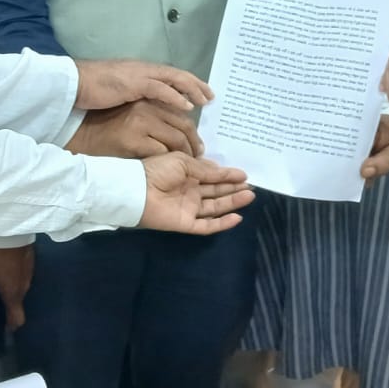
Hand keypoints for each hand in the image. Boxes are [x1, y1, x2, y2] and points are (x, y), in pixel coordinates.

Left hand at [0, 244, 33, 329]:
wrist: (10, 231)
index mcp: (13, 294)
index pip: (17, 317)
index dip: (11, 324)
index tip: (6, 327)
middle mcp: (24, 286)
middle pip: (18, 300)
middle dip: (8, 302)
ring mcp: (30, 272)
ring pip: (21, 285)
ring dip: (12, 285)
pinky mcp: (31, 259)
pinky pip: (22, 272)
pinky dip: (15, 273)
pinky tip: (5, 265)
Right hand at [67, 99, 203, 158]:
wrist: (79, 130)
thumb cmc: (104, 121)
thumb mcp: (132, 109)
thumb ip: (153, 112)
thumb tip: (177, 124)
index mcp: (148, 95)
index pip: (181, 110)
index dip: (193, 127)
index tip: (199, 140)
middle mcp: (147, 105)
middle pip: (183, 124)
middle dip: (195, 142)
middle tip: (200, 154)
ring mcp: (140, 121)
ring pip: (176, 137)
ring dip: (187, 152)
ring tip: (192, 161)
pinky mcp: (133, 138)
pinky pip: (162, 151)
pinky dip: (170, 159)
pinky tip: (173, 165)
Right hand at [74, 59, 211, 111]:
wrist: (73, 84)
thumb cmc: (91, 92)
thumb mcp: (117, 93)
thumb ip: (134, 97)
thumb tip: (146, 108)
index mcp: (139, 71)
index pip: (169, 75)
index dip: (187, 83)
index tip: (201, 93)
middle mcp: (143, 70)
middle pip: (177, 75)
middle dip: (196, 85)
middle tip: (211, 97)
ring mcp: (138, 75)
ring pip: (173, 79)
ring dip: (191, 90)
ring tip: (205, 101)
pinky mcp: (133, 84)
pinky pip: (160, 89)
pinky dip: (175, 97)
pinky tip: (186, 106)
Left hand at [139, 153, 253, 233]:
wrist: (137, 190)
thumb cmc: (157, 170)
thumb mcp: (183, 162)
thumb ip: (204, 169)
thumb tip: (223, 171)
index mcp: (188, 175)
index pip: (212, 176)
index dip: (228, 176)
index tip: (244, 174)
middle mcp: (190, 192)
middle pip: (216, 192)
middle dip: (233, 189)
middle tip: (250, 186)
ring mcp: (189, 208)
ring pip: (216, 207)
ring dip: (232, 202)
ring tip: (249, 196)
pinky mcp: (187, 223)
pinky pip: (207, 225)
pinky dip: (222, 223)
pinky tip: (237, 217)